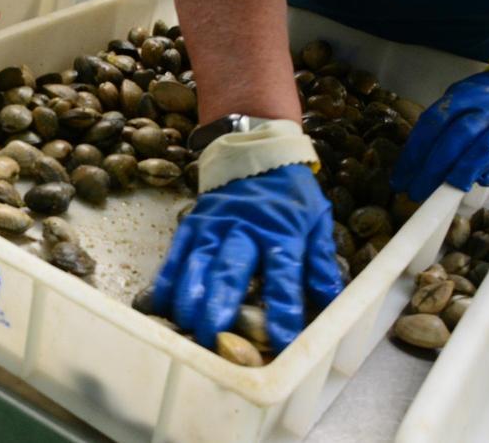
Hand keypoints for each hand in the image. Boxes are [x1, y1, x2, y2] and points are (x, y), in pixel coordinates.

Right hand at [150, 164, 342, 349]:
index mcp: (281, 230)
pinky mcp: (192, 223)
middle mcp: (244, 228)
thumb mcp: (316, 220)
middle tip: (213, 336)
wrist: (256, 148)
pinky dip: (166, 279)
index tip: (282, 340)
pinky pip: (176, 253)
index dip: (283, 308)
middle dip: (220, 303)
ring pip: (198, 262)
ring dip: (189, 294)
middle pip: (231, 269)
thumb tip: (329, 301)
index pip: (284, 273)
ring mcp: (214, 225)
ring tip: (184, 325)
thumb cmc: (290, 192)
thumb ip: (320, 260)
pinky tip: (159, 304)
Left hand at [391, 72, 488, 201]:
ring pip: (486, 148)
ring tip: (444, 192)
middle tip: (416, 192)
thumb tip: (408, 169)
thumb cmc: (479, 105)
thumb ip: (436, 130)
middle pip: (457, 138)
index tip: (400, 179)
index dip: (413, 154)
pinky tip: (481, 182)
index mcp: (461, 98)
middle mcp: (487, 109)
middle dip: (432, 169)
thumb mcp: (454, 104)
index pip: (432, 125)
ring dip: (462, 172)